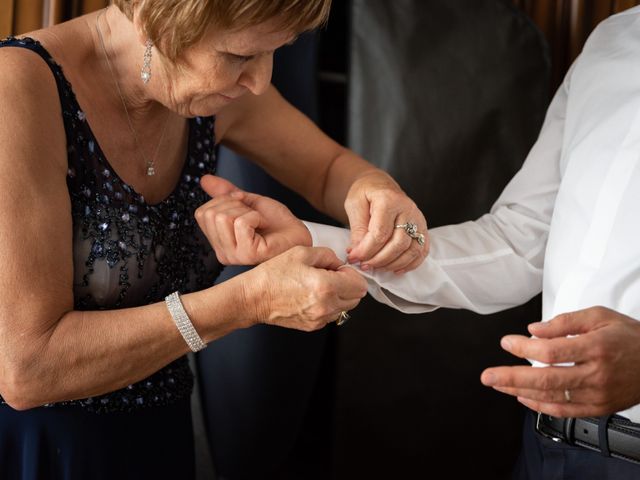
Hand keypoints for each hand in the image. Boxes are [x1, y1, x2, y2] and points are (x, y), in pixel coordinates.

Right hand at [195, 175, 310, 264]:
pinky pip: (241, 223)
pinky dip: (256, 216)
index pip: (202, 213)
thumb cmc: (277, 224)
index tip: (243, 207)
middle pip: (211, 214)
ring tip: (259, 221)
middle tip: (253, 214)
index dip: (224, 201)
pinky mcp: (248, 254)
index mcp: (218, 241)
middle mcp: (223, 252)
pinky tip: (264, 225)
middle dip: (235, 205)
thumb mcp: (247, 202)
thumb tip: (205, 179)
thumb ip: (225, 192)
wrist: (298, 233)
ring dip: (247, 211)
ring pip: (223, 217)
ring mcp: (234, 255)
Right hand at [242, 246, 367, 330]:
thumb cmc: (273, 276)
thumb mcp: (302, 253)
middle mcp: (326, 306)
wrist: (254, 298)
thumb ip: (328, 255)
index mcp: (325, 287)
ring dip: (339, 295)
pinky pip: (332, 315)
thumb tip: (339, 263)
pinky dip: (328, 305)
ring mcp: (320, 318)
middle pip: (356, 298)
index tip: (339, 269)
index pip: (360, 285)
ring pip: (346, 307)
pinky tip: (312, 296)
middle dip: (348, 285)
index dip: (351, 273)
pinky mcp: (313, 326)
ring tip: (319, 285)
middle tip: (330, 276)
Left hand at [344, 173, 428, 273]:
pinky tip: (395, 269)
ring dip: (393, 264)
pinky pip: (422, 251)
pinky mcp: (423, 228)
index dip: (366, 250)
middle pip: (398, 244)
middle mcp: (408, 209)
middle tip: (364, 265)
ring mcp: (418, 219)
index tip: (353, 258)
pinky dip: (410, 264)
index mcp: (389, 200)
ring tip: (376, 267)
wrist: (379, 185)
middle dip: (379, 260)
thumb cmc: (365, 194)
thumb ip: (358, 229)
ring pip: (412, 250)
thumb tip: (358, 253)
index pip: (380, 233)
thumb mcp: (354, 205)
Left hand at [480, 306, 639, 416]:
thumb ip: (565, 321)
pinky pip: (564, 412)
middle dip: (512, 378)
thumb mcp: (600, 316)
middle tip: (488, 376)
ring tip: (498, 385)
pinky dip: (540, 406)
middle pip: (546, 379)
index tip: (506, 342)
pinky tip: (522, 397)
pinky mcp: (599, 408)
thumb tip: (534, 330)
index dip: (524, 348)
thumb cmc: (630, 337)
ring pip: (552, 397)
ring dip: (520, 391)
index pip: (551, 351)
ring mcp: (598, 395)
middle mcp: (596, 374)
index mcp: (596, 347)